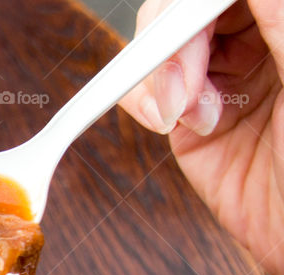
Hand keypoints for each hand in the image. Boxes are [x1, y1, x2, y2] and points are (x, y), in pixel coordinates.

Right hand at [118, 0, 283, 274]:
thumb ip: (278, 18)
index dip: (199, 4)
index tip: (190, 19)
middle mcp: (257, 42)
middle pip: (185, 11)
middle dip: (174, 38)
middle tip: (184, 71)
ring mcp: (220, 78)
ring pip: (158, 44)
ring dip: (160, 73)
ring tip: (185, 110)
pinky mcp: (186, 117)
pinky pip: (143, 91)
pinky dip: (144, 100)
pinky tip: (177, 122)